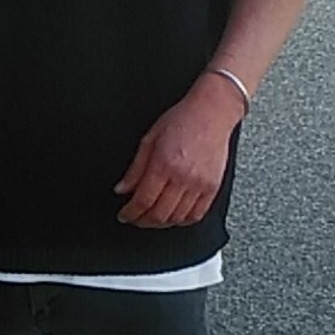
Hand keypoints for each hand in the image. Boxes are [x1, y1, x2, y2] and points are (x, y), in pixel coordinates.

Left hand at [114, 85, 241, 228]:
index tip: (124, 215)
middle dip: (143, 221)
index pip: (143, 200)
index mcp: (164, 163)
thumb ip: (135, 168)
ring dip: (161, 223)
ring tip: (152, 218)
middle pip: (159, 214)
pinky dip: (182, 221)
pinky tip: (173, 216)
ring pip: (177, 218)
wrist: (212, 111)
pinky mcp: (213, 187)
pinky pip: (196, 215)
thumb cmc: (182, 120)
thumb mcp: (150, 139)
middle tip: (135, 218)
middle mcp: (183, 177)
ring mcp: (200, 184)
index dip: (130, 213)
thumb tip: (122, 189)